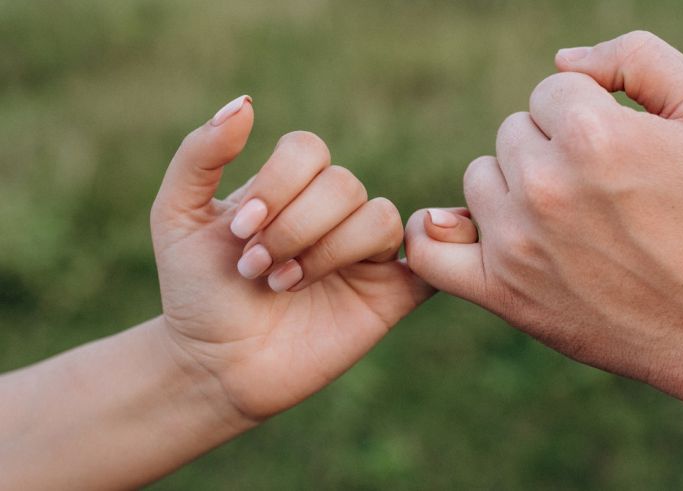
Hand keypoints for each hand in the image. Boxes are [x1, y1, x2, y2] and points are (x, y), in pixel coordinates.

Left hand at [151, 96, 431, 421]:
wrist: (214, 366)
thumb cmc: (196, 292)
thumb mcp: (176, 217)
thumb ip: (200, 155)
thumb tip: (245, 102)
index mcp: (290, 188)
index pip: (308, 149)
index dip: (279, 184)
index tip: (240, 232)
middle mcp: (331, 214)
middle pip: (343, 185)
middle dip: (294, 228)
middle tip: (256, 269)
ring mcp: (364, 254)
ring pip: (381, 218)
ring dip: (329, 251)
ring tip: (284, 286)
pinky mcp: (389, 295)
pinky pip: (426, 263)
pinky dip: (421, 256)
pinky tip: (366, 277)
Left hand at [405, 31, 682, 401]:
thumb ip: (636, 57)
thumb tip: (563, 63)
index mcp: (591, 135)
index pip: (551, 92)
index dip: (587, 114)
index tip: (615, 152)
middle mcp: (545, 186)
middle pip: (512, 132)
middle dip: (552, 150)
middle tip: (596, 192)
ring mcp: (517, 241)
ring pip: (480, 178)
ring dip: (513, 189)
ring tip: (565, 220)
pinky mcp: (500, 290)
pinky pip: (431, 250)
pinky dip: (435, 235)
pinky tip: (458, 229)